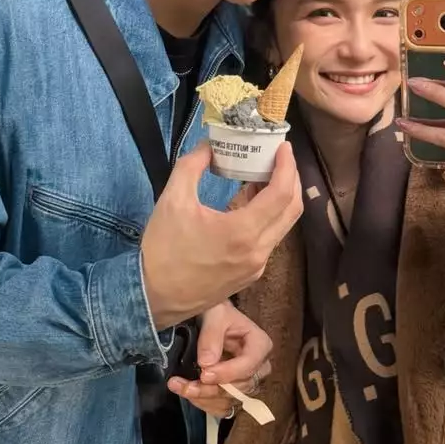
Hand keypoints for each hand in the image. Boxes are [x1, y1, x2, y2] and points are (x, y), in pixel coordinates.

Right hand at [141, 140, 302, 330]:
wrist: (152, 297)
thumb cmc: (162, 250)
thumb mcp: (172, 199)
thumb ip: (192, 165)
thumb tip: (209, 145)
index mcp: (243, 233)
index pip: (282, 193)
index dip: (287, 166)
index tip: (283, 147)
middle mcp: (258, 252)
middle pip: (292, 210)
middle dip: (291, 179)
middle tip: (279, 158)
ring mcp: (256, 267)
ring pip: (282, 226)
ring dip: (279, 199)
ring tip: (262, 177)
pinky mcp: (249, 276)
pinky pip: (269, 241)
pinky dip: (267, 218)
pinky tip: (248, 204)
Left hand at [167, 300, 272, 417]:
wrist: (214, 321)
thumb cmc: (218, 314)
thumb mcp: (215, 314)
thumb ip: (211, 336)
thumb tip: (206, 362)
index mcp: (260, 345)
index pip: (248, 365)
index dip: (227, 372)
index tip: (204, 373)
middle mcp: (259, 367)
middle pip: (239, 387)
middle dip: (210, 389)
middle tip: (185, 386)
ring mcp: (248, 382)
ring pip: (229, 400)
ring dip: (203, 398)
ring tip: (179, 387)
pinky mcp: (235, 393)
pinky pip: (223, 407)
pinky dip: (204, 404)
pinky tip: (188, 393)